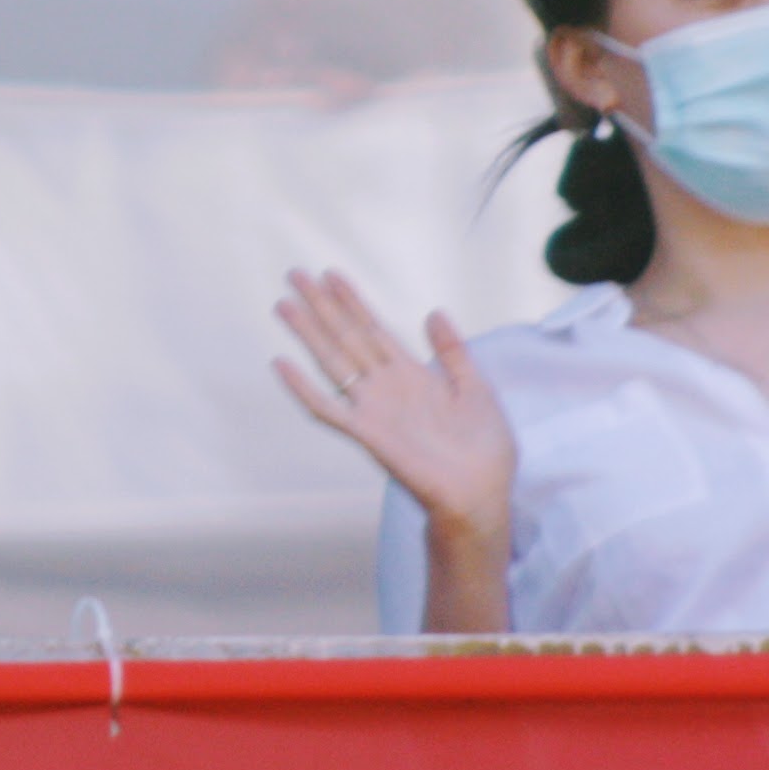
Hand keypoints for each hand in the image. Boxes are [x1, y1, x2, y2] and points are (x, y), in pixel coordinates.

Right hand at [274, 268, 515, 550]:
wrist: (481, 494)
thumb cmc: (485, 451)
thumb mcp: (477, 389)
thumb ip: (454, 352)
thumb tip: (434, 311)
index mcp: (412, 375)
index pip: (375, 329)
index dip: (353, 302)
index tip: (331, 275)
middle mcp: (386, 387)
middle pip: (347, 337)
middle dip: (322, 306)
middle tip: (295, 275)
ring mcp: (373, 409)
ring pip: (333, 361)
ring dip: (308, 333)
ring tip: (284, 305)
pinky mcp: (366, 434)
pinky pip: (328, 408)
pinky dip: (304, 388)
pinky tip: (283, 365)